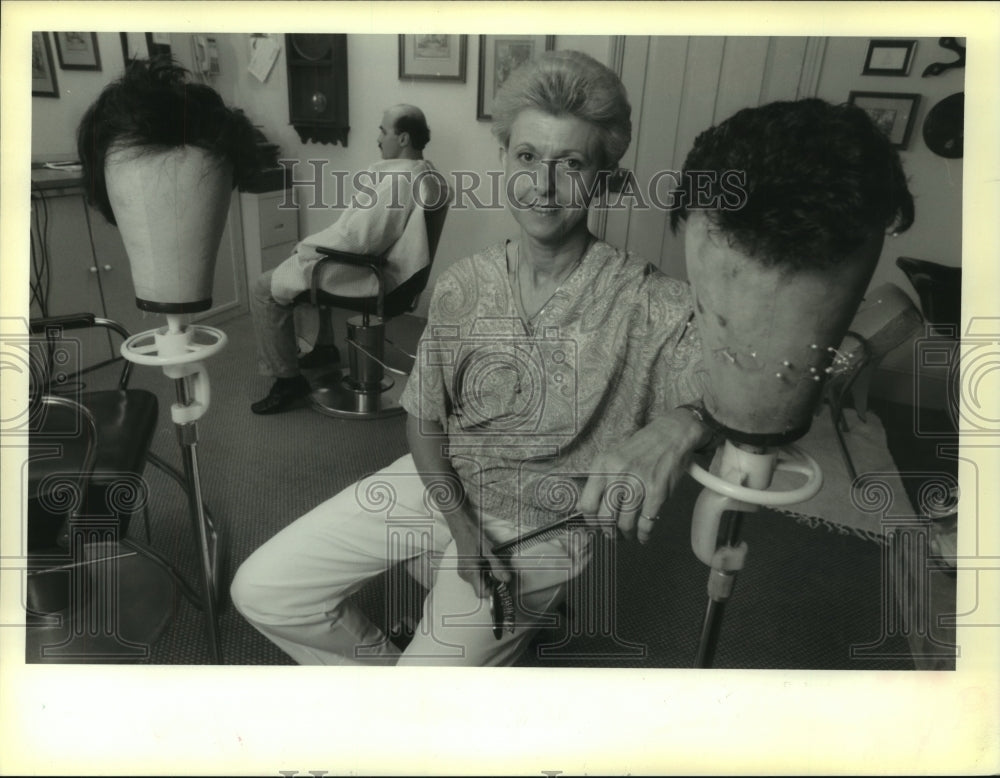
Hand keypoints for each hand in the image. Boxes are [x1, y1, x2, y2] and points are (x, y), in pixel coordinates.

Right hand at [445, 508, 510, 598]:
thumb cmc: (474, 537)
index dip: (492, 589)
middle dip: (490, 581)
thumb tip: (506, 579)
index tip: (499, 581)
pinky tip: (483, 562)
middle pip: (481, 588)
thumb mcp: (489, 551)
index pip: (481, 593)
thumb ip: (497, 566)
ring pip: (478, 583)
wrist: (462, 529)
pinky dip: (481, 572)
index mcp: (471, 571)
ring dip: (486, 576)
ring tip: (488, 562)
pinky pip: (474, 577)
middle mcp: (465, 575)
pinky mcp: (463, 570)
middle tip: (495, 568)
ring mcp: (463, 573)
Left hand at [576, 409, 709, 543]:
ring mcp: (638, 484)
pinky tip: (643, 536)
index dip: (591, 521)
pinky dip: (644, 535)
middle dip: (608, 531)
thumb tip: (584, 508)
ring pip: (625, 523)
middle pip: (605, 517)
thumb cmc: (640, 448)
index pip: (587, 504)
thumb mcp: (612, 457)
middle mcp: (618, 475)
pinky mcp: (657, 492)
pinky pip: (647, 523)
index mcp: (602, 465)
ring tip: (628, 535)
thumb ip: (599, 480)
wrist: (671, 434)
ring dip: (626, 535)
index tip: (596, 525)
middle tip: (612, 534)